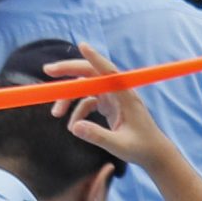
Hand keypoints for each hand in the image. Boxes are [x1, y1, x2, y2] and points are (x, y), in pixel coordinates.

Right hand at [45, 42, 178, 169]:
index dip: (95, 58)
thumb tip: (74, 127)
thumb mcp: (118, 145)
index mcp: (126, 97)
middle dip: (69, 70)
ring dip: (69, 98)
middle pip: (92, 73)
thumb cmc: (142, 148)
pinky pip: (88, 101)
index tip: (82, 45)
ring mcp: (114, 98)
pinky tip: (74, 126)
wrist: (154, 154)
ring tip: (56, 113)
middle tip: (47, 70)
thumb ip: (97, 136)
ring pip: (86, 87)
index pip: (110, 72)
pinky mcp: (110, 105)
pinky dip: (78, 110)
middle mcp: (120, 92)